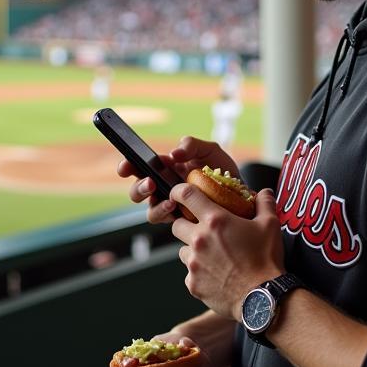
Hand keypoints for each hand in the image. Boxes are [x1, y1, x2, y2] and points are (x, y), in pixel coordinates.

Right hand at [117, 137, 239, 224]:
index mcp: (166, 168)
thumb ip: (192, 145)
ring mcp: (171, 206)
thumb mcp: (210, 151)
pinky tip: (177, 209)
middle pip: (138, 192)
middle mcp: (164, 188)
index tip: (125, 167)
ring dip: (154, 206)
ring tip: (169, 201)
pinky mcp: (180, 220)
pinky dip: (168, 215)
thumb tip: (174, 154)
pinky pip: (166, 221)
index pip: (139, 167)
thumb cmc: (222, 170)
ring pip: (150, 210)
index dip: (127, 166)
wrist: (242, 194)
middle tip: (151, 184)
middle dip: (139, 188)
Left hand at [170, 183, 282, 320]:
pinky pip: (189, 273)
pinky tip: (216, 274)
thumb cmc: (266, 259)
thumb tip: (264, 192)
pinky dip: (199, 272)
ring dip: (193, 250)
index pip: (186, 195)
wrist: (262, 297)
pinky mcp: (192, 284)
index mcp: (215, 221)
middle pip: (176, 225)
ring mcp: (193, 264)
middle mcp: (199, 240)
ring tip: (213, 255)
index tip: (178, 193)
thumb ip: (264, 203)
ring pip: (182, 250)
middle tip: (202, 230)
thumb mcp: (270, 225)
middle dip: (186, 224)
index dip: (178, 191)